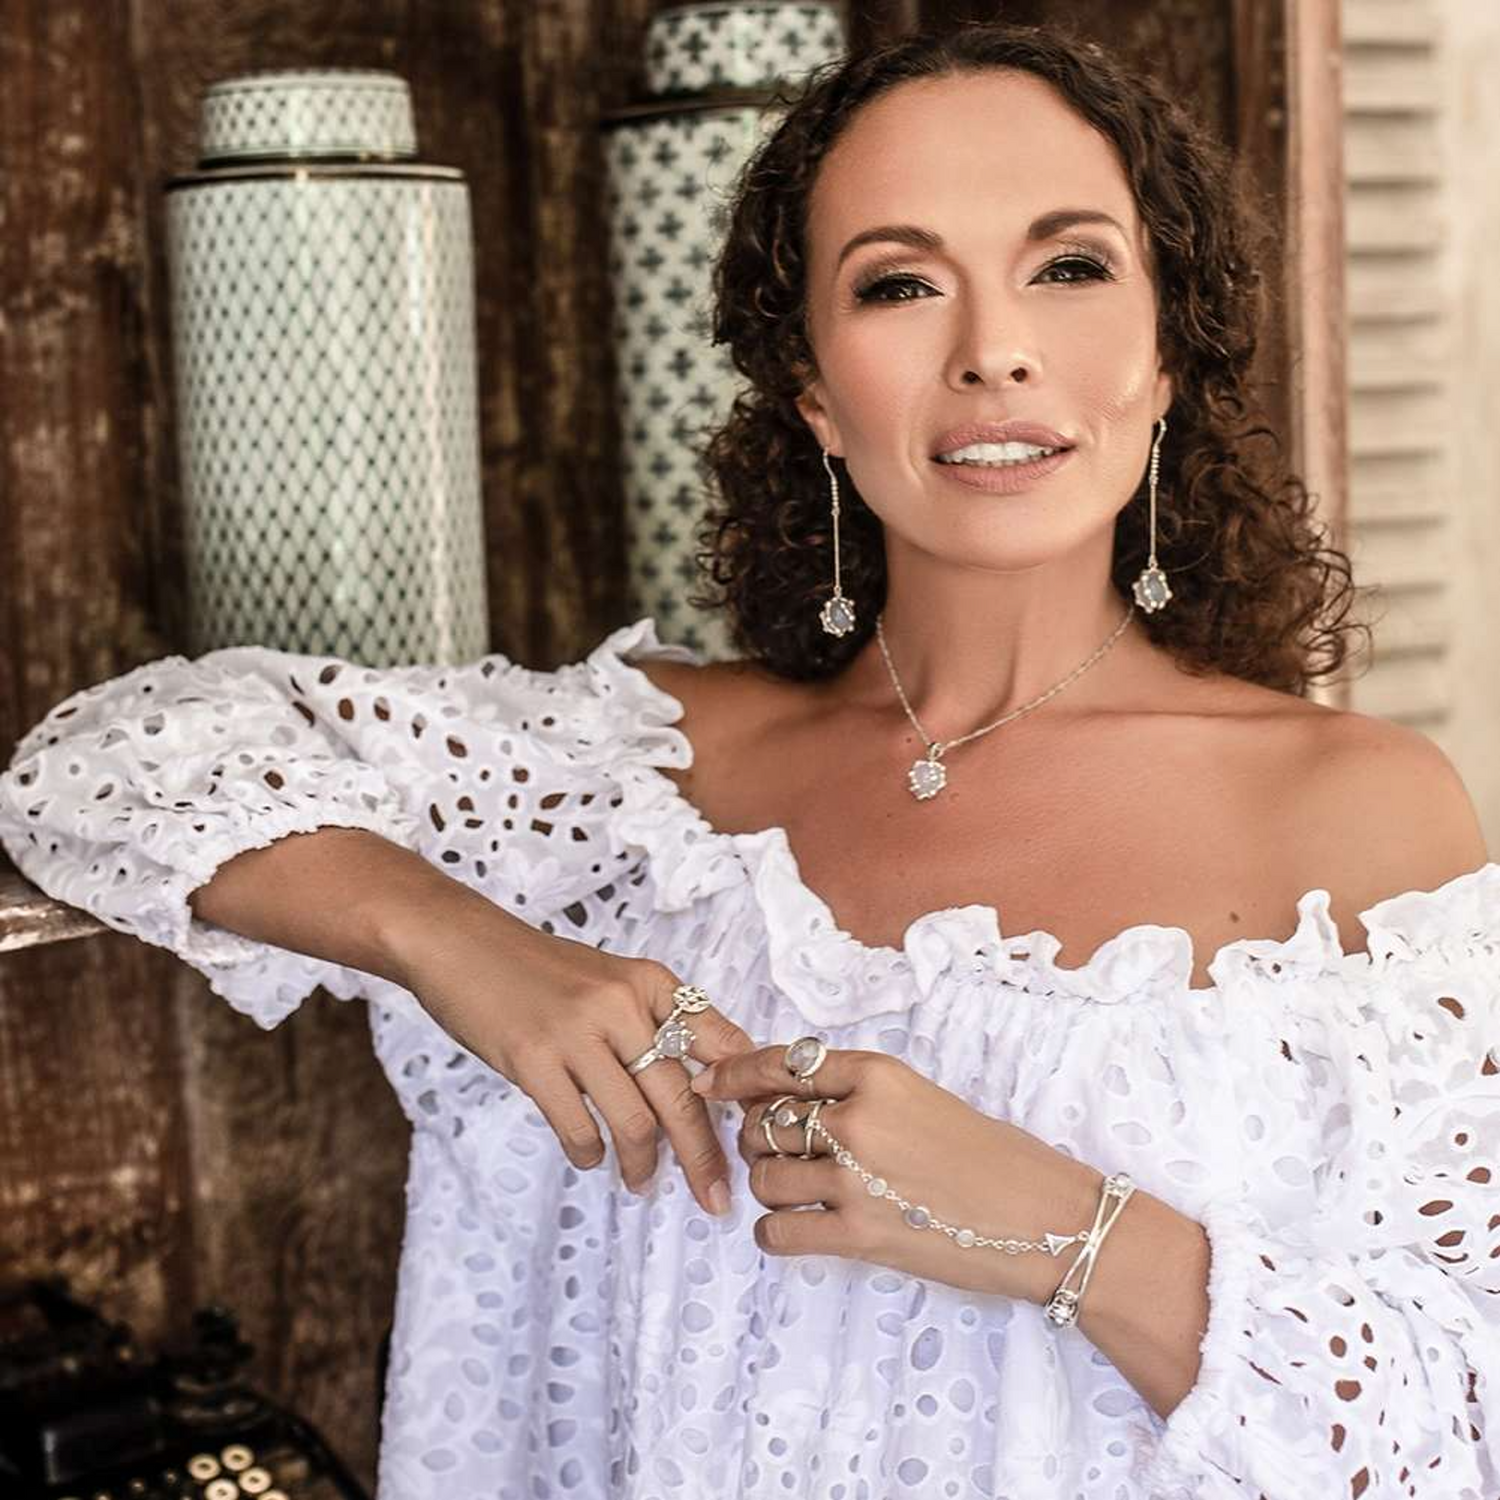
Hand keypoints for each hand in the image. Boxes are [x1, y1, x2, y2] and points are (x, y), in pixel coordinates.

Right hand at [397, 880, 755, 1216]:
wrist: (464, 945)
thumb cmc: (543, 970)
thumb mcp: (614, 979)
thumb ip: (656, 1020)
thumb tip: (709, 1082)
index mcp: (652, 981)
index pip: (719, 1042)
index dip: (743, 1094)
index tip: (756, 1136)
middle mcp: (623, 1004)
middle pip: (683, 1096)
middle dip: (704, 1156)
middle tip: (715, 1197)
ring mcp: (577, 1032)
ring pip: (635, 1121)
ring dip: (643, 1164)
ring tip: (642, 1182)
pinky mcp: (533, 1060)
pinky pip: (578, 1127)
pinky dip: (590, 1154)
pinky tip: (591, 1157)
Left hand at [694, 1043, 1104, 1301]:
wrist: (1047, 1218)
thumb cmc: (994, 1158)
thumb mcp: (923, 1099)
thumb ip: (859, 1096)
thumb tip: (788, 1102)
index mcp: (878, 1074)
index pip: (781, 1064)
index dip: (735, 1072)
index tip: (709, 1082)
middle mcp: (859, 1118)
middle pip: (765, 1123)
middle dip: (758, 1138)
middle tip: (778, 1152)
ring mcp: (856, 1178)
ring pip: (765, 1176)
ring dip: (770, 1186)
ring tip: (799, 1192)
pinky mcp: (859, 1235)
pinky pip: (778, 1231)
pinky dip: (774, 1232)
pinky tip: (793, 1230)